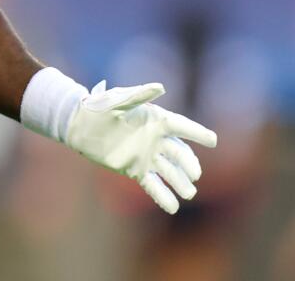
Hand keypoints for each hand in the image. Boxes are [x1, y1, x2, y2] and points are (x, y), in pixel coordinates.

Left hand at [64, 81, 216, 213]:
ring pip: (169, 171)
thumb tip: (160, 87)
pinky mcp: (136, 170)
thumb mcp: (118, 100)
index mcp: (156, 119)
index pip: (182, 127)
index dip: (197, 133)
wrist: (81, 126)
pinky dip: (163, 196)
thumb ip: (139, 95)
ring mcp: (147, 156)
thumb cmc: (100, 108)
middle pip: (179, 153)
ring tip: (189, 194)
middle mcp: (156, 139)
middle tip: (195, 175)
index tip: (213, 141)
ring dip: (180, 182)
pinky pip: (153, 185)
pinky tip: (173, 208)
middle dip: (189, 164)